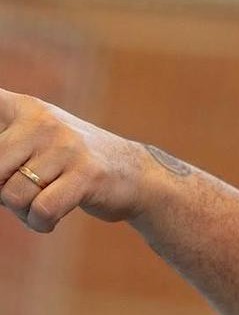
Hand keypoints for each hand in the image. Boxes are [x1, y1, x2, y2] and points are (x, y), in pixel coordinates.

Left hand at [0, 88, 150, 231]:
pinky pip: (41, 211)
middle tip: (25, 189)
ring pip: (13, 196)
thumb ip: (0, 144)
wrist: (133, 173)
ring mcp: (67, 146)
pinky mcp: (87, 174)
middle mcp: (44, 121)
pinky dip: (41, 223)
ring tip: (44, 200)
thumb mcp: (33, 137)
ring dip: (23, 211)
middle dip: (1, 191)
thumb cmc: (68, 162)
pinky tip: (53, 216)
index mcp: (25, 108)